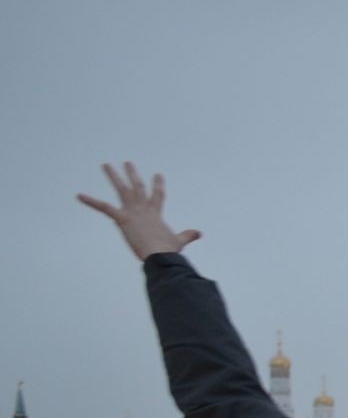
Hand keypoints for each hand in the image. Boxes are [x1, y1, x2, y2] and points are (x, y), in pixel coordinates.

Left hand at [77, 162, 202, 260]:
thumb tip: (198, 233)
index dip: (157, 185)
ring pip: (122, 189)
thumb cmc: (169, 250)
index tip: (157, 175)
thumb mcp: (179, 241)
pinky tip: (79, 195)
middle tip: (127, 162)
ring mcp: (133, 212)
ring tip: (106, 165)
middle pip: (137, 187)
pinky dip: (91, 201)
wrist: (161, 255)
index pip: (157, 196)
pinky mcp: (122, 218)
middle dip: (132, 174)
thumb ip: (187, 235)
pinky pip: (104, 207)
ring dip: (113, 176)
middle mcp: (144, 208)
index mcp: (155, 214)